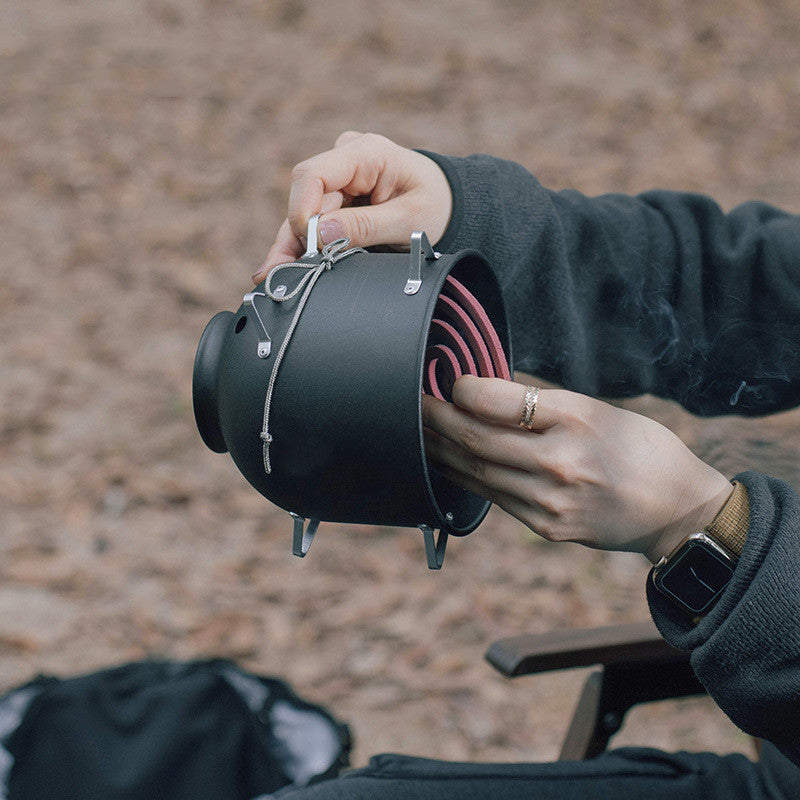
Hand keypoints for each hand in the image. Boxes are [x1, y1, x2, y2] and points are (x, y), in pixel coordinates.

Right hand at [254, 132, 452, 281]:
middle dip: (295, 238)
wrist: (446, 203)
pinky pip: (312, 223)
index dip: (302, 209)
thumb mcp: (409, 220)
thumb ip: (366, 226)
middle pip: (304, 199)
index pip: (314, 174)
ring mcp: (337, 179)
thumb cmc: (434, 205)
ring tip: (273, 277)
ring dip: (291, 246)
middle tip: (280, 274)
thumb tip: (320, 233)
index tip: (308, 244)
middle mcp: (345, 160)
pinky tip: (282, 268)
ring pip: (303, 213)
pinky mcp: (335, 198)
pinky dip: (302, 246)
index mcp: (366, 153)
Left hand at [422, 376, 732, 562]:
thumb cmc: (641, 448)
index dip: (464, 391)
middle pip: (478, 440)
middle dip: (437, 421)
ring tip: (418, 432)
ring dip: (440, 451)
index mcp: (577, 420)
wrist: (677, 511)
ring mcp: (551, 502)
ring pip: (477, 472)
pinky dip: (465, 477)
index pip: (501, 402)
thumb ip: (541, 404)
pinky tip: (449, 463)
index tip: (448, 382)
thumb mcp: (599, 409)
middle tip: (412, 404)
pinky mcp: (546, 527)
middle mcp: (561, 462)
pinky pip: (493, 497)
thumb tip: (485, 391)